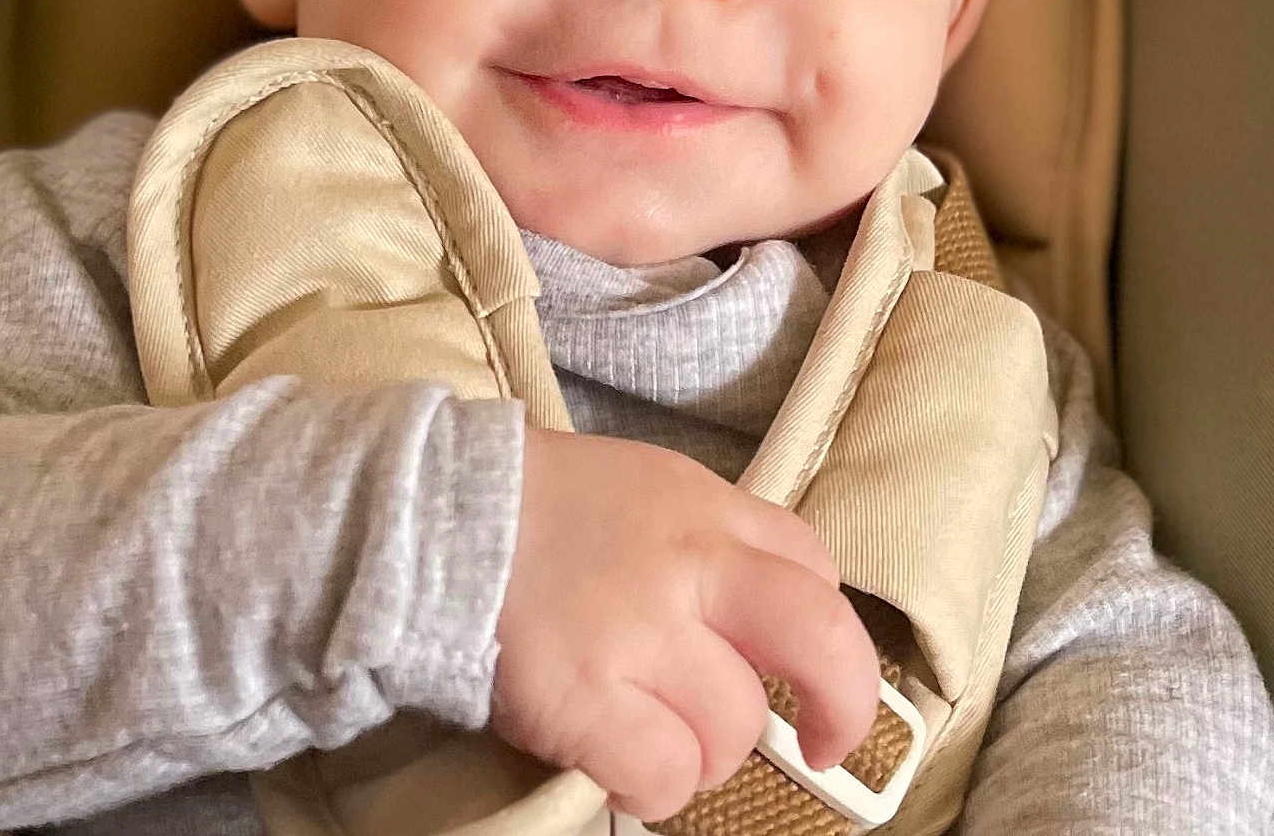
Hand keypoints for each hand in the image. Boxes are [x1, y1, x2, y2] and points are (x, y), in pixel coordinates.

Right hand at [491, 427, 880, 823]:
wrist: (432, 516)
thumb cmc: (536, 506)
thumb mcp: (641, 487)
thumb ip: (705, 539)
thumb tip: (754, 615)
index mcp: (702, 508)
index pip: (812, 566)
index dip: (825, 629)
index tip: (810, 669)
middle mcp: (687, 565)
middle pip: (818, 641)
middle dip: (842, 704)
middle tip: (822, 743)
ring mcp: (639, 633)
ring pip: (732, 730)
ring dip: (703, 751)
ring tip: (650, 730)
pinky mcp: (585, 698)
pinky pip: (665, 775)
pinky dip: (653, 786)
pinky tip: (618, 761)